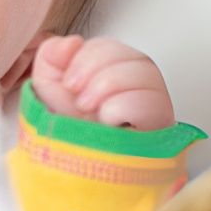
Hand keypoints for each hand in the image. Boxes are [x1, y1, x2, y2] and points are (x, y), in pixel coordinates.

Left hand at [30, 35, 174, 129]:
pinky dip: (120, 107)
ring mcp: (154, 106)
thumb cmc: (68, 128)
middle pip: (133, 54)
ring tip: (90, 110)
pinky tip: (108, 120)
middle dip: (95, 71)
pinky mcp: (161, 128)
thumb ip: (52, 55)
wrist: (74, 167)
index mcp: (114, 70)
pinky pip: (149, 102)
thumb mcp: (49, 86)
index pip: (110, 46)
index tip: (69, 83)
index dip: (85, 57)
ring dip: (106, 87)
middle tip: (79, 99)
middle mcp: (139, 84)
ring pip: (145, 72)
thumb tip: (72, 42)